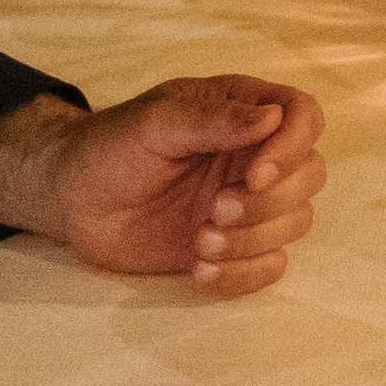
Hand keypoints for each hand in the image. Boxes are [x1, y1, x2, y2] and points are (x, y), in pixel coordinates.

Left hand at [0, 77, 325, 294]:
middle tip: (215, 210)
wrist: (76, 200)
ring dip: (254, 240)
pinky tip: (199, 271)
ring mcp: (246, 204)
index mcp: (242, 111)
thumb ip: (212, 120)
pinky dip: (243, 275)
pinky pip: (269, 266)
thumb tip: (272, 117)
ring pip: (295, 222)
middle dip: (270, 202)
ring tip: (200, 242)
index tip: (254, 174)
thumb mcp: (156, 122)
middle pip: (310, 174)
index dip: (293, 147)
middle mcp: (254, 155)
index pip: (304, 117)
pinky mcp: (233, 249)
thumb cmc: (113, 146)